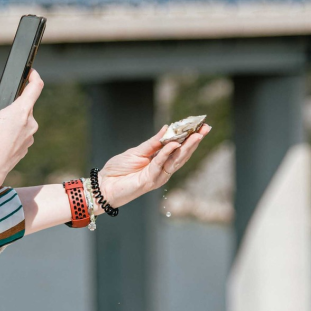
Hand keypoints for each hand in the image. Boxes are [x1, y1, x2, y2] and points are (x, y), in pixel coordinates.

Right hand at [0, 70, 43, 185]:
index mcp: (22, 110)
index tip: (31, 73)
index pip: (35, 87)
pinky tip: (0, 141)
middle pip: (24, 107)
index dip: (34, 76)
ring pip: (22, 122)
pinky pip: (20, 135)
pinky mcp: (26, 147)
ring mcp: (30, 136)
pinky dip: (12, 135)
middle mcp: (31, 122)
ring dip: (11, 122)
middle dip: (12, 108)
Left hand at [95, 123, 210, 209]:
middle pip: (182, 154)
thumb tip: (168, 128)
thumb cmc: (119, 169)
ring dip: (187, 147)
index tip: (200, 125)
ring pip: (176, 160)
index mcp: (160, 161)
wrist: (105, 185)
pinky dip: (167, 153)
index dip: (189, 137)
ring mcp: (158, 176)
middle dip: (194, 141)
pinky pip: (160, 164)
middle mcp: (162, 169)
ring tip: (197, 134)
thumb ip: (153, 142)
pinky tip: (174, 143)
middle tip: (205, 128)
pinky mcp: (150, 181)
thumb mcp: (137, 151)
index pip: (178, 148)